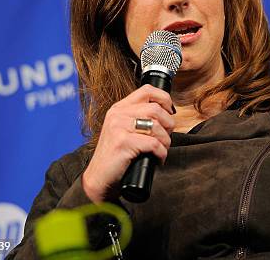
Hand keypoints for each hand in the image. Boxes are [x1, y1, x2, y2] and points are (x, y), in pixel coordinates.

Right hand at [82, 84, 174, 202]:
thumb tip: (168, 113)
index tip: (170, 112)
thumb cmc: (116, 156)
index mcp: (119, 108)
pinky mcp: (122, 143)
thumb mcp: (124, 130)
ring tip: (162, 149)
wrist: (99, 179)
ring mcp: (118, 127)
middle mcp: (117, 114)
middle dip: (168, 124)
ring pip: (156, 126)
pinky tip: (158, 158)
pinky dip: (161, 153)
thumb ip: (139, 118)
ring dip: (166, 141)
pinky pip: (153, 144)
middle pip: (156, 109)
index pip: (147, 91)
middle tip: (166, 137)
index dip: (164, 99)